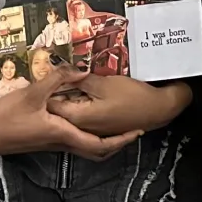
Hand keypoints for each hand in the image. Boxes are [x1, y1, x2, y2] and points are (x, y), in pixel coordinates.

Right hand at [0, 66, 141, 160]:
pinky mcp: (45, 140)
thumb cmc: (5, 116)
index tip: (136, 132)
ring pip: (85, 147)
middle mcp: (61, 142)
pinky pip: (73, 142)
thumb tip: (82, 69)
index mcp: (62, 133)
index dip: (120, 140)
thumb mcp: (31, 93)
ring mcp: (52, 143)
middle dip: (117, 143)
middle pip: (96, 151)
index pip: (98, 144)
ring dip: (103, 140)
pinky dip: (87, 135)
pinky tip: (86, 120)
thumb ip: (57, 79)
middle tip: (132, 132)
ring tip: (116, 126)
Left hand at [47, 74, 191, 137]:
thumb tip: (62, 71)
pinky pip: (81, 117)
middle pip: (58, 111)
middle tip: (51, 74)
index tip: (43, 71)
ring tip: (65, 81)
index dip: (46, 87)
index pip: (51, 104)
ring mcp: (91, 130)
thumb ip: (80, 78)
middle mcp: (81, 128)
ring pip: (69, 114)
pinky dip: (78, 105)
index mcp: (78, 117)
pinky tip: (81, 93)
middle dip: (53, 93)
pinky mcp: (99, 128)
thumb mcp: (104, 82)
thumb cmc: (132, 97)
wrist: (157, 110)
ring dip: (66, 99)